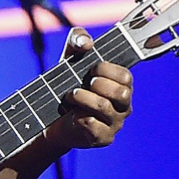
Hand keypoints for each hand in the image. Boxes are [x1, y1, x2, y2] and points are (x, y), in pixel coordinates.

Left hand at [45, 28, 132, 151]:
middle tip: (82, 84)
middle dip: (97, 85)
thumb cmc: (68, 85)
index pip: (126, 76)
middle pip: (121, 93)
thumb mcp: (71, 58)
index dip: (107, 70)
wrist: (53, 118)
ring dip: (83, 98)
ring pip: (105, 108)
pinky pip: (95, 127)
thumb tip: (86, 43)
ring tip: (71, 96)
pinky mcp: (103, 138)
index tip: (91, 70)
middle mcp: (123, 105)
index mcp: (121, 85)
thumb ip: (79, 39)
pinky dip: (80, 118)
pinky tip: (73, 115)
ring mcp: (115, 123)